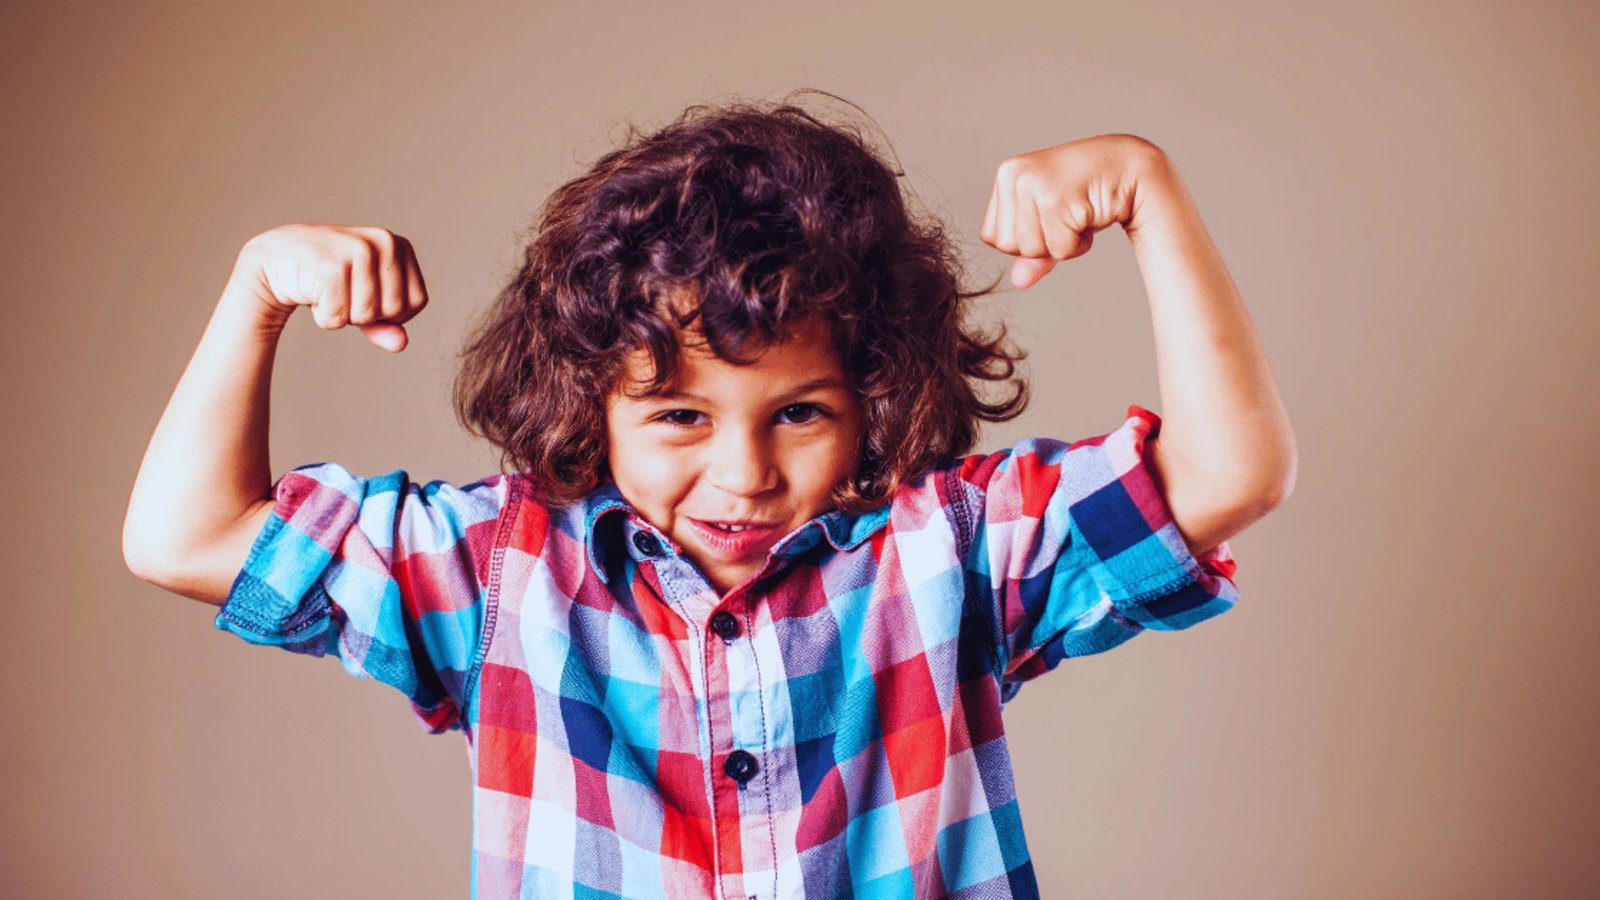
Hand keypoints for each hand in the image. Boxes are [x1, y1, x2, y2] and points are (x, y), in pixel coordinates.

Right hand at [230, 223, 429, 351]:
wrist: (275, 260)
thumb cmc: (328, 279)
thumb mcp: (364, 299)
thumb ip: (388, 323)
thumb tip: (401, 344)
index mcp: (399, 245)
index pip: (417, 302)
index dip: (391, 313)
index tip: (365, 294)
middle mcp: (384, 242)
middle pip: (394, 311)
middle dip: (366, 314)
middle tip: (342, 291)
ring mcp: (359, 252)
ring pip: (367, 316)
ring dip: (342, 314)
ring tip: (327, 290)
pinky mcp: (332, 268)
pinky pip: (338, 318)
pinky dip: (323, 317)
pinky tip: (312, 292)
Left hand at [979, 134, 1159, 289]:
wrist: (1130, 168)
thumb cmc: (1088, 193)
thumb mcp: (1052, 220)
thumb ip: (1031, 252)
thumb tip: (1018, 282)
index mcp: (1006, 176)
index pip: (992, 238)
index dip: (1023, 239)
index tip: (1049, 216)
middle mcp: (1014, 176)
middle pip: (1009, 247)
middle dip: (1042, 243)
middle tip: (1067, 213)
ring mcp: (1034, 186)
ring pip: (1031, 250)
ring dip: (1062, 243)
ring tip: (1078, 213)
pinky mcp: (1056, 200)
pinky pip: (1058, 249)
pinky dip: (1079, 244)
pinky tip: (1090, 215)